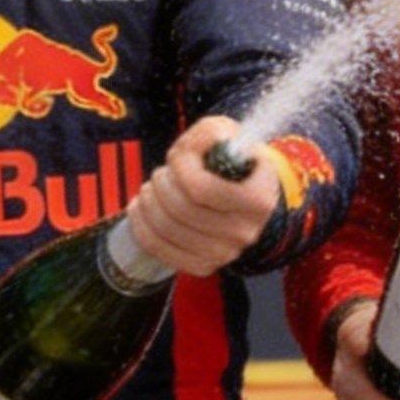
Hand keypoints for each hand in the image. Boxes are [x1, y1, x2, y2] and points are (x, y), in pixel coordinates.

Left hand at [126, 115, 280, 277]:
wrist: (240, 193)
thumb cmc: (230, 161)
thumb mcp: (227, 135)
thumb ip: (210, 133)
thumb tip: (191, 148)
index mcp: (258, 199)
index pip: (201, 189)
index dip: (180, 167)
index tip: (179, 154)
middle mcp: (244, 232)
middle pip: (181, 209)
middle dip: (161, 184)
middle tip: (161, 173)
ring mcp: (224, 253)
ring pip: (166, 228)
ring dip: (148, 201)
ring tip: (152, 188)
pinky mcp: (203, 265)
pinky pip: (158, 248)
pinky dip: (141, 225)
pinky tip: (142, 208)